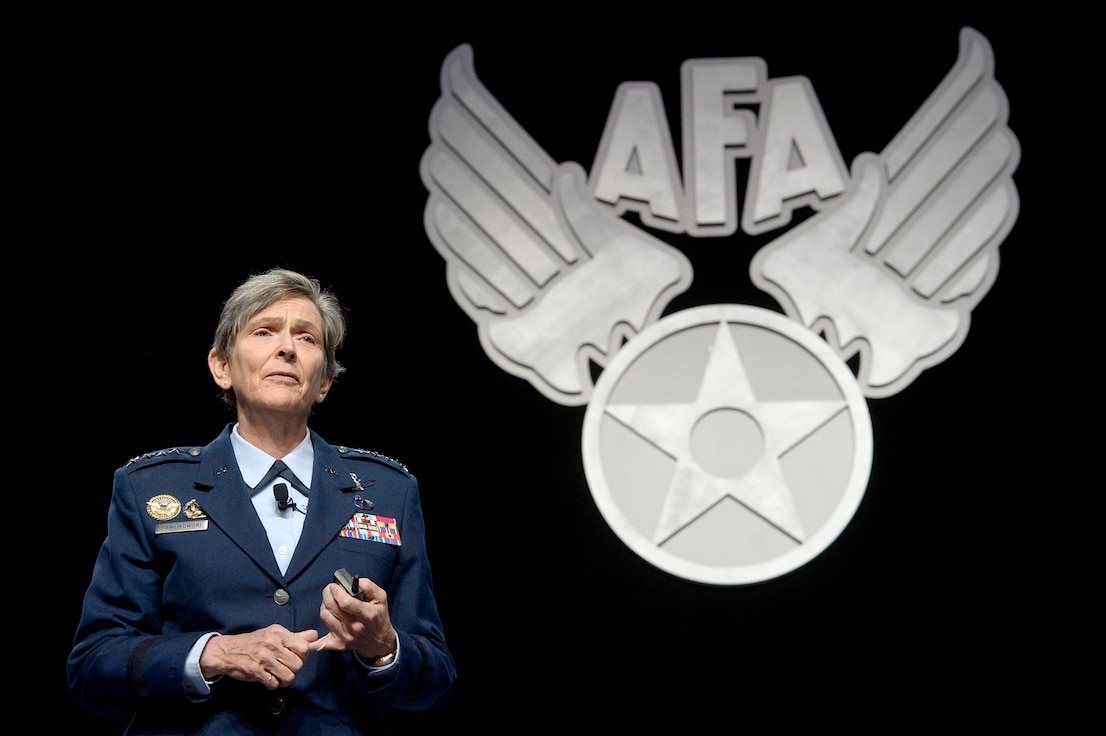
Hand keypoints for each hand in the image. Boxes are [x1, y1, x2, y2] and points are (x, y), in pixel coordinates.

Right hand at [199, 625, 318, 688]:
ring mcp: (263, 657)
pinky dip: (273, 684)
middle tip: (285, 668)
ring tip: (279, 676)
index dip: (303, 655)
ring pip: (289, 676)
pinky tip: (268, 679)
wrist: (226, 651)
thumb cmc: (253, 642)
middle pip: (298, 664)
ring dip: (285, 680)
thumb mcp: (273, 634)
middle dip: (294, 669)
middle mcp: (272, 643)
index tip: (295, 657)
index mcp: (279, 632)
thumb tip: (314, 635)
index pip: (305, 647)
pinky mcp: (255, 671)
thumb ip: (295, 636)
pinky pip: (274, 683)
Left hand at [312, 575, 396, 660]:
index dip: (337, 591)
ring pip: (325, 617)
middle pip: (332, 608)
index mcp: (367, 615)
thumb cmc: (378, 617)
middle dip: (328, 594)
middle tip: (330, 589)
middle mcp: (355, 628)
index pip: (345, 602)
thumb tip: (353, 582)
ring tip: (330, 602)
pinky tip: (310, 634)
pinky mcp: (337, 645)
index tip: (335, 585)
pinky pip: (318, 644)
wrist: (378, 641)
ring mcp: (345, 637)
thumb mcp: (381, 598)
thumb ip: (368, 586)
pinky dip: (311, 640)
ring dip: (324, 605)